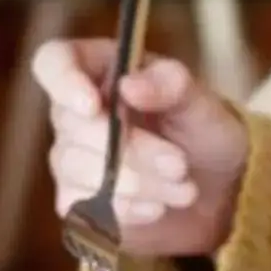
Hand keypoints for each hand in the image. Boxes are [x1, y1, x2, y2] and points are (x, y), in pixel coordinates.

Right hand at [34, 40, 250, 257]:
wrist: (216, 191)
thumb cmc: (203, 132)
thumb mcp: (201, 103)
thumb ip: (171, 86)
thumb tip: (129, 85)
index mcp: (99, 70)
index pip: (54, 62)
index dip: (63, 80)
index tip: (92, 105)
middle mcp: (74, 112)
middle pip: (74, 126)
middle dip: (132, 149)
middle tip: (179, 164)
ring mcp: (70, 158)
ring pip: (82, 170)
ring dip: (141, 182)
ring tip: (184, 187)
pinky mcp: (76, 201)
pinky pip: (87, 206)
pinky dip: (130, 208)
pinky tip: (159, 206)